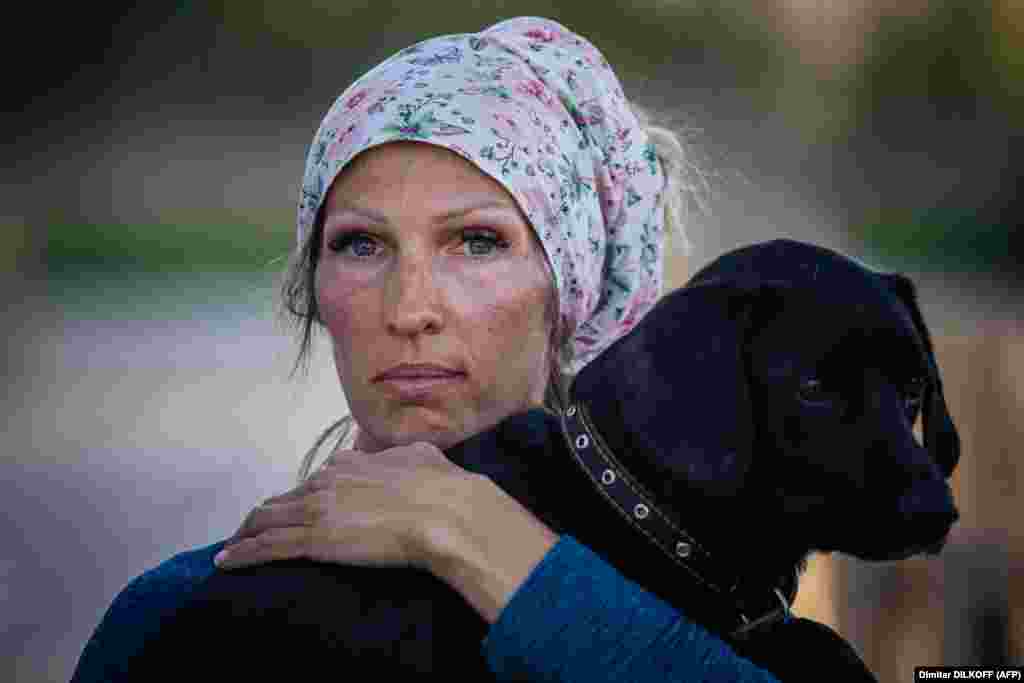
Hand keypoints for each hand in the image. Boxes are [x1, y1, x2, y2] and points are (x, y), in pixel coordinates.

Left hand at [214, 441, 478, 571]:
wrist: (444, 511)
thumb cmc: (441, 489)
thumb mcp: (422, 459)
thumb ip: (406, 458)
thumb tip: (410, 456)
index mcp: (352, 465)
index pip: (314, 482)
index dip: (300, 498)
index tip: (293, 510)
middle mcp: (327, 482)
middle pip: (282, 501)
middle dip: (264, 517)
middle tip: (253, 533)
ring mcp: (317, 510)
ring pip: (265, 520)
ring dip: (244, 534)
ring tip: (230, 548)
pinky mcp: (313, 539)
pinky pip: (266, 547)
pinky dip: (241, 554)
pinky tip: (225, 562)